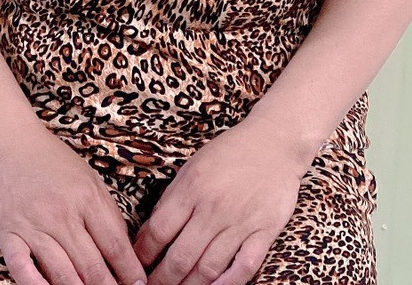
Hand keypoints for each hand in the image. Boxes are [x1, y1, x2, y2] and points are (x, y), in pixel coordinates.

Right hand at [0, 121, 147, 284]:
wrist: (9, 144)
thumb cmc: (53, 162)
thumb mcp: (88, 178)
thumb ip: (105, 211)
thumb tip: (124, 248)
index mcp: (87, 198)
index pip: (115, 244)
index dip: (129, 270)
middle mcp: (62, 214)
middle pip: (92, 264)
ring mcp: (34, 225)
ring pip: (62, 272)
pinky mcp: (8, 234)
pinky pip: (23, 269)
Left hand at [132, 118, 306, 284]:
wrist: (275, 141)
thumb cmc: (230, 152)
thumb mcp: (193, 165)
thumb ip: (173, 198)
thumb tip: (150, 232)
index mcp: (192, 187)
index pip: (159, 231)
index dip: (144, 254)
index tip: (137, 266)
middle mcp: (214, 207)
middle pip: (180, 256)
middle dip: (162, 279)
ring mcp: (240, 221)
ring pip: (209, 267)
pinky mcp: (264, 231)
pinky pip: (244, 266)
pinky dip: (228, 284)